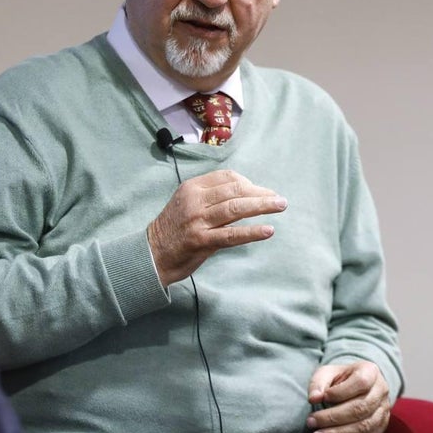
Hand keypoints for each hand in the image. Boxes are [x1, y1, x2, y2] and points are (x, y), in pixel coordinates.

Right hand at [146, 169, 285, 285]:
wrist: (152, 254)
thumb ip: (211, 196)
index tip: (263, 191)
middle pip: (234, 190)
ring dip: (262, 206)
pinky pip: (232, 235)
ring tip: (280, 206)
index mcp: (192, 188)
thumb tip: (246, 193)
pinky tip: (268, 230)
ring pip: (235, 208)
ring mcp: (198, 221)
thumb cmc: (174, 229)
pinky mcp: (201, 241)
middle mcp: (195, 201)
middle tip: (280, 199)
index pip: (227, 178)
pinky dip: (252, 232)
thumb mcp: (187, 203)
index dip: (249, 183)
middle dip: (260, 193)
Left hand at [306, 361, 390, 432]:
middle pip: (360, 408)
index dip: (339, 392)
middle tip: (311, 422)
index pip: (360, 382)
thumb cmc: (340, 378)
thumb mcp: (328, 372)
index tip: (320, 398)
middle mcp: (381, 391)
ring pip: (364, 427)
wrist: (356, 385)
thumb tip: (313, 398)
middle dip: (333, 418)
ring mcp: (384, 411)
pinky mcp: (381, 428)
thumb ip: (319, 382)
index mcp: (370, 372)